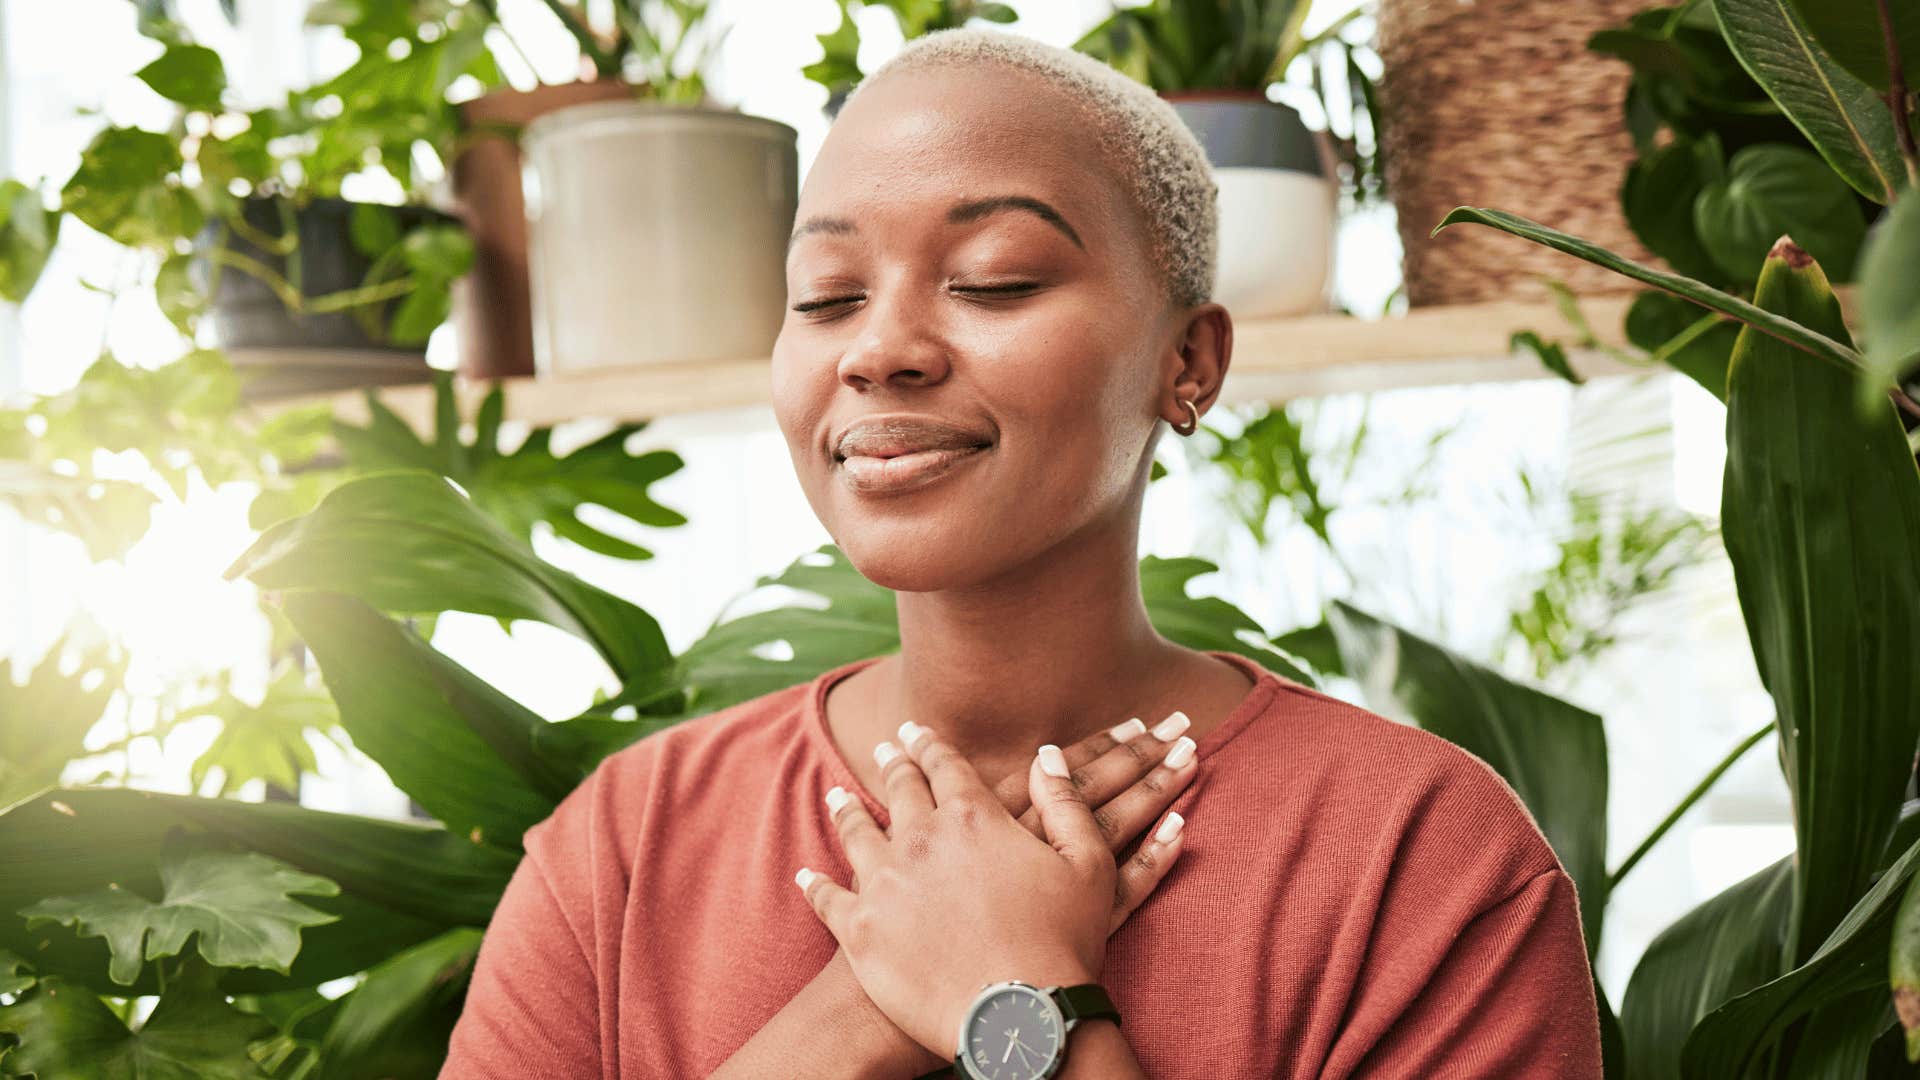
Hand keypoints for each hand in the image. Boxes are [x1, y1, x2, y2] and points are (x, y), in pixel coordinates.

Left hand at [797, 719, 1192, 1061]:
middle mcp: (921, 839)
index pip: (945, 767)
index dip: (930, 746)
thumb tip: (1047, 755)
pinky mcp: (859, 930)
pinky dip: (815, 886)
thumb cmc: (1063, 945)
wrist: (1017, 1019)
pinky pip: (828, 898)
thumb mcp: (1088, 865)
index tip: (917, 731)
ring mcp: (884, 883)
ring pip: (856, 834)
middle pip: (899, 790)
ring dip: (848, 812)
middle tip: (885, 749)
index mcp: (973, 817)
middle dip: (893, 765)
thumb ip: (1066, 803)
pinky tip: (807, 877)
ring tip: (838, 797)